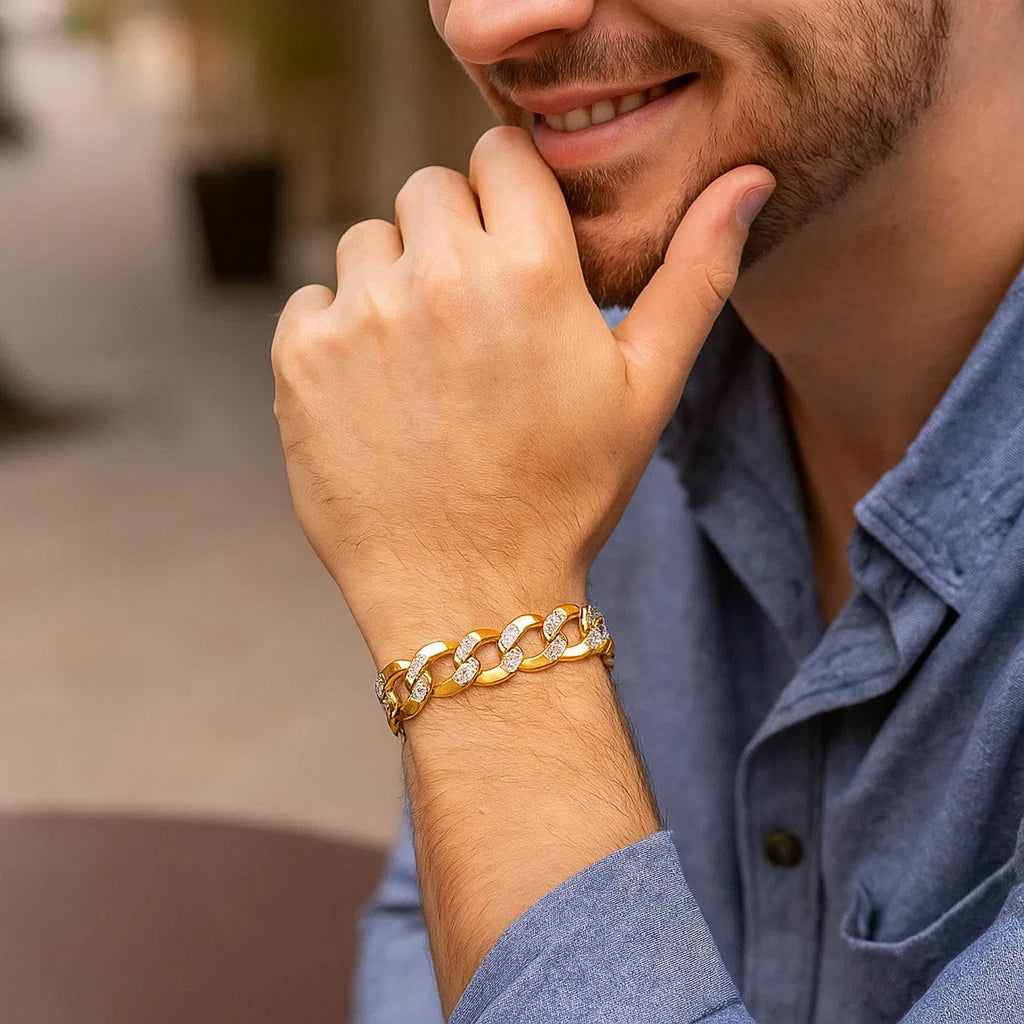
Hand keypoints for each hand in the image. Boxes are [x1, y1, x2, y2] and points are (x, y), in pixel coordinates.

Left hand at [272, 127, 773, 660]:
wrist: (467, 591)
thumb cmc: (564, 494)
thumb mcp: (646, 388)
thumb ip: (695, 274)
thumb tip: (749, 180)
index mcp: (531, 269)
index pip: (500, 153)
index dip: (508, 195)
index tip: (512, 245)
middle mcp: (438, 275)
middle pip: (428, 191)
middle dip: (451, 236)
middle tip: (472, 317)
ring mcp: (360, 314)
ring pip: (367, 243)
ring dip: (393, 283)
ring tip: (426, 365)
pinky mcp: (300, 358)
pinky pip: (313, 300)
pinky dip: (338, 332)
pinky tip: (377, 395)